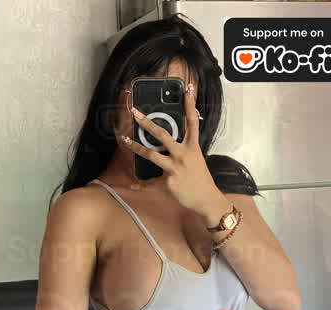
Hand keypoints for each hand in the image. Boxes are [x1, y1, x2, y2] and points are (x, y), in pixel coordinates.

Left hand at [121, 82, 217, 213]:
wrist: (206, 198)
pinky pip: (150, 183)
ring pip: (151, 154)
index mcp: (192, 147)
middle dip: (147, 123)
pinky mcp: (168, 183)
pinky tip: (132, 185)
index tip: (188, 89)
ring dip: (136, 147)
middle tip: (136, 113)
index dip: (190, 105)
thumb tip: (172, 141)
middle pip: (163, 135)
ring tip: (125, 140)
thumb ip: (186, 148)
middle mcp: (183, 155)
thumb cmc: (200, 179)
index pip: (192, 122)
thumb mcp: (197, 159)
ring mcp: (175, 168)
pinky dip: (141, 186)